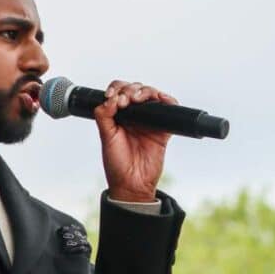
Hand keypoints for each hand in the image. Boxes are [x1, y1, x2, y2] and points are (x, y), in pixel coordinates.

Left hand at [94, 81, 177, 202]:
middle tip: (125, 100)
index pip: (118, 92)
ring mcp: (149, 122)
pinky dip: (169, 102)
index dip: (116, 88)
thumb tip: (110, 99)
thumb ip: (104, 116)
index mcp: (118, 116)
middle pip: (136, 90)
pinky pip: (170, 111)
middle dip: (130, 89)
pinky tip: (163, 100)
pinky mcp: (163, 130)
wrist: (132, 184)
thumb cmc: (116, 164)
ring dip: (146, 92)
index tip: (111, 96)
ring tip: (137, 99)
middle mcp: (134, 116)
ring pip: (152, 96)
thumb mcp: (106, 137)